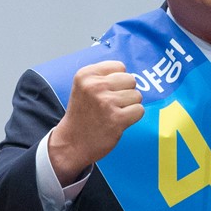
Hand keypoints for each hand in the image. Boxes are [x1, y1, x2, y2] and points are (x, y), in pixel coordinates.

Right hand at [48, 60, 143, 185]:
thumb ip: (105, 76)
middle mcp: (95, 86)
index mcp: (86, 75)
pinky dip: (133, 117)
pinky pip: (139, 110)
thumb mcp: (84, 87)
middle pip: (131, 80)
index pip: (120, 66)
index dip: (118, 80)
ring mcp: (106, 102)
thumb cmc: (83, 114)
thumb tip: (131, 74)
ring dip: (129, 106)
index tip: (106, 92)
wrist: (71, 143)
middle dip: (126, 92)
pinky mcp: (116, 119)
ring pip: (137, 95)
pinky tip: (119, 121)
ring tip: (113, 113)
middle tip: (111, 104)